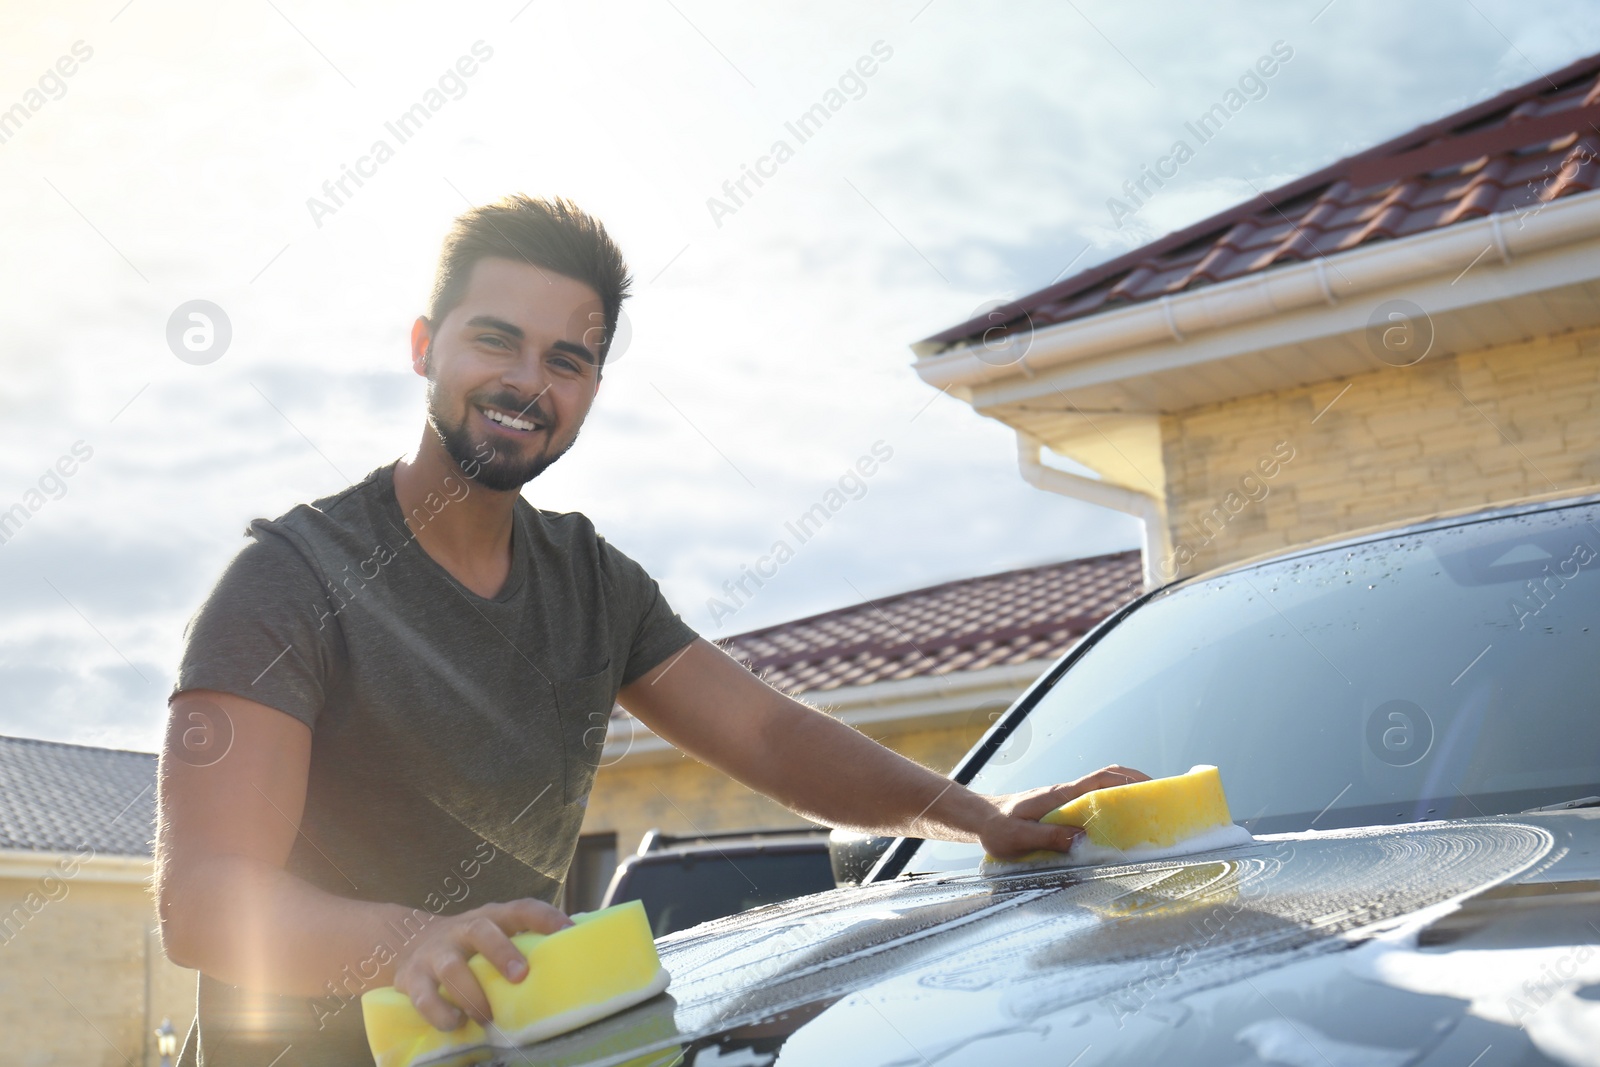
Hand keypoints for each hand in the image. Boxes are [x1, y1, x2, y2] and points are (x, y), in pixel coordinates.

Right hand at [391, 898, 572, 1030]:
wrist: (406, 941)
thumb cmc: (468, 945)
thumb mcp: (493, 933)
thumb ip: (522, 941)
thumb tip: (573, 956)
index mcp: (490, 917)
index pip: (521, 908)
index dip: (545, 916)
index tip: (569, 930)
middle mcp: (462, 930)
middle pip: (481, 932)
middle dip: (502, 953)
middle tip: (521, 977)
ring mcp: (435, 952)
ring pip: (451, 968)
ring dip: (471, 993)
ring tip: (486, 1017)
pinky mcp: (412, 978)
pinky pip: (423, 996)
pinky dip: (440, 1012)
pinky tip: (455, 1023)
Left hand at [976, 765, 1149, 860]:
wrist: (980, 819)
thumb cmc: (996, 827)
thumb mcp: (1018, 836)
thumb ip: (1048, 837)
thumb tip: (1082, 838)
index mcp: (1059, 795)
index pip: (1100, 778)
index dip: (1128, 778)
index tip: (1152, 784)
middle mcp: (1065, 795)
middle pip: (1108, 783)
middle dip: (1136, 788)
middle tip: (1161, 804)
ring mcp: (1064, 803)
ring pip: (1101, 796)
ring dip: (1124, 801)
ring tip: (1148, 820)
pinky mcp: (1061, 813)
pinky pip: (1090, 809)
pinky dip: (1109, 813)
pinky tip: (1117, 832)